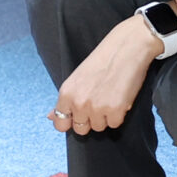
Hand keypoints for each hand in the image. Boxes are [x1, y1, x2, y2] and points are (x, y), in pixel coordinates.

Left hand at [47, 19, 157, 134]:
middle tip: (98, 102)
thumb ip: (65, 100)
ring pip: (99, 127)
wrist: (126, 48)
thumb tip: (49, 116)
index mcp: (66, 93)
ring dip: (105, 117)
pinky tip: (120, 98)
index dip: (70, 121)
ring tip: (110, 97)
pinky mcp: (115, 110)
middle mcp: (79, 103)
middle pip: (81, 129)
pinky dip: (119, 114)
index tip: (78, 116)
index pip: (60, 124)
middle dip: (89, 120)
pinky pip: (115, 124)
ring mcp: (97, 108)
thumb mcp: (77, 78)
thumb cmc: (102, 60)